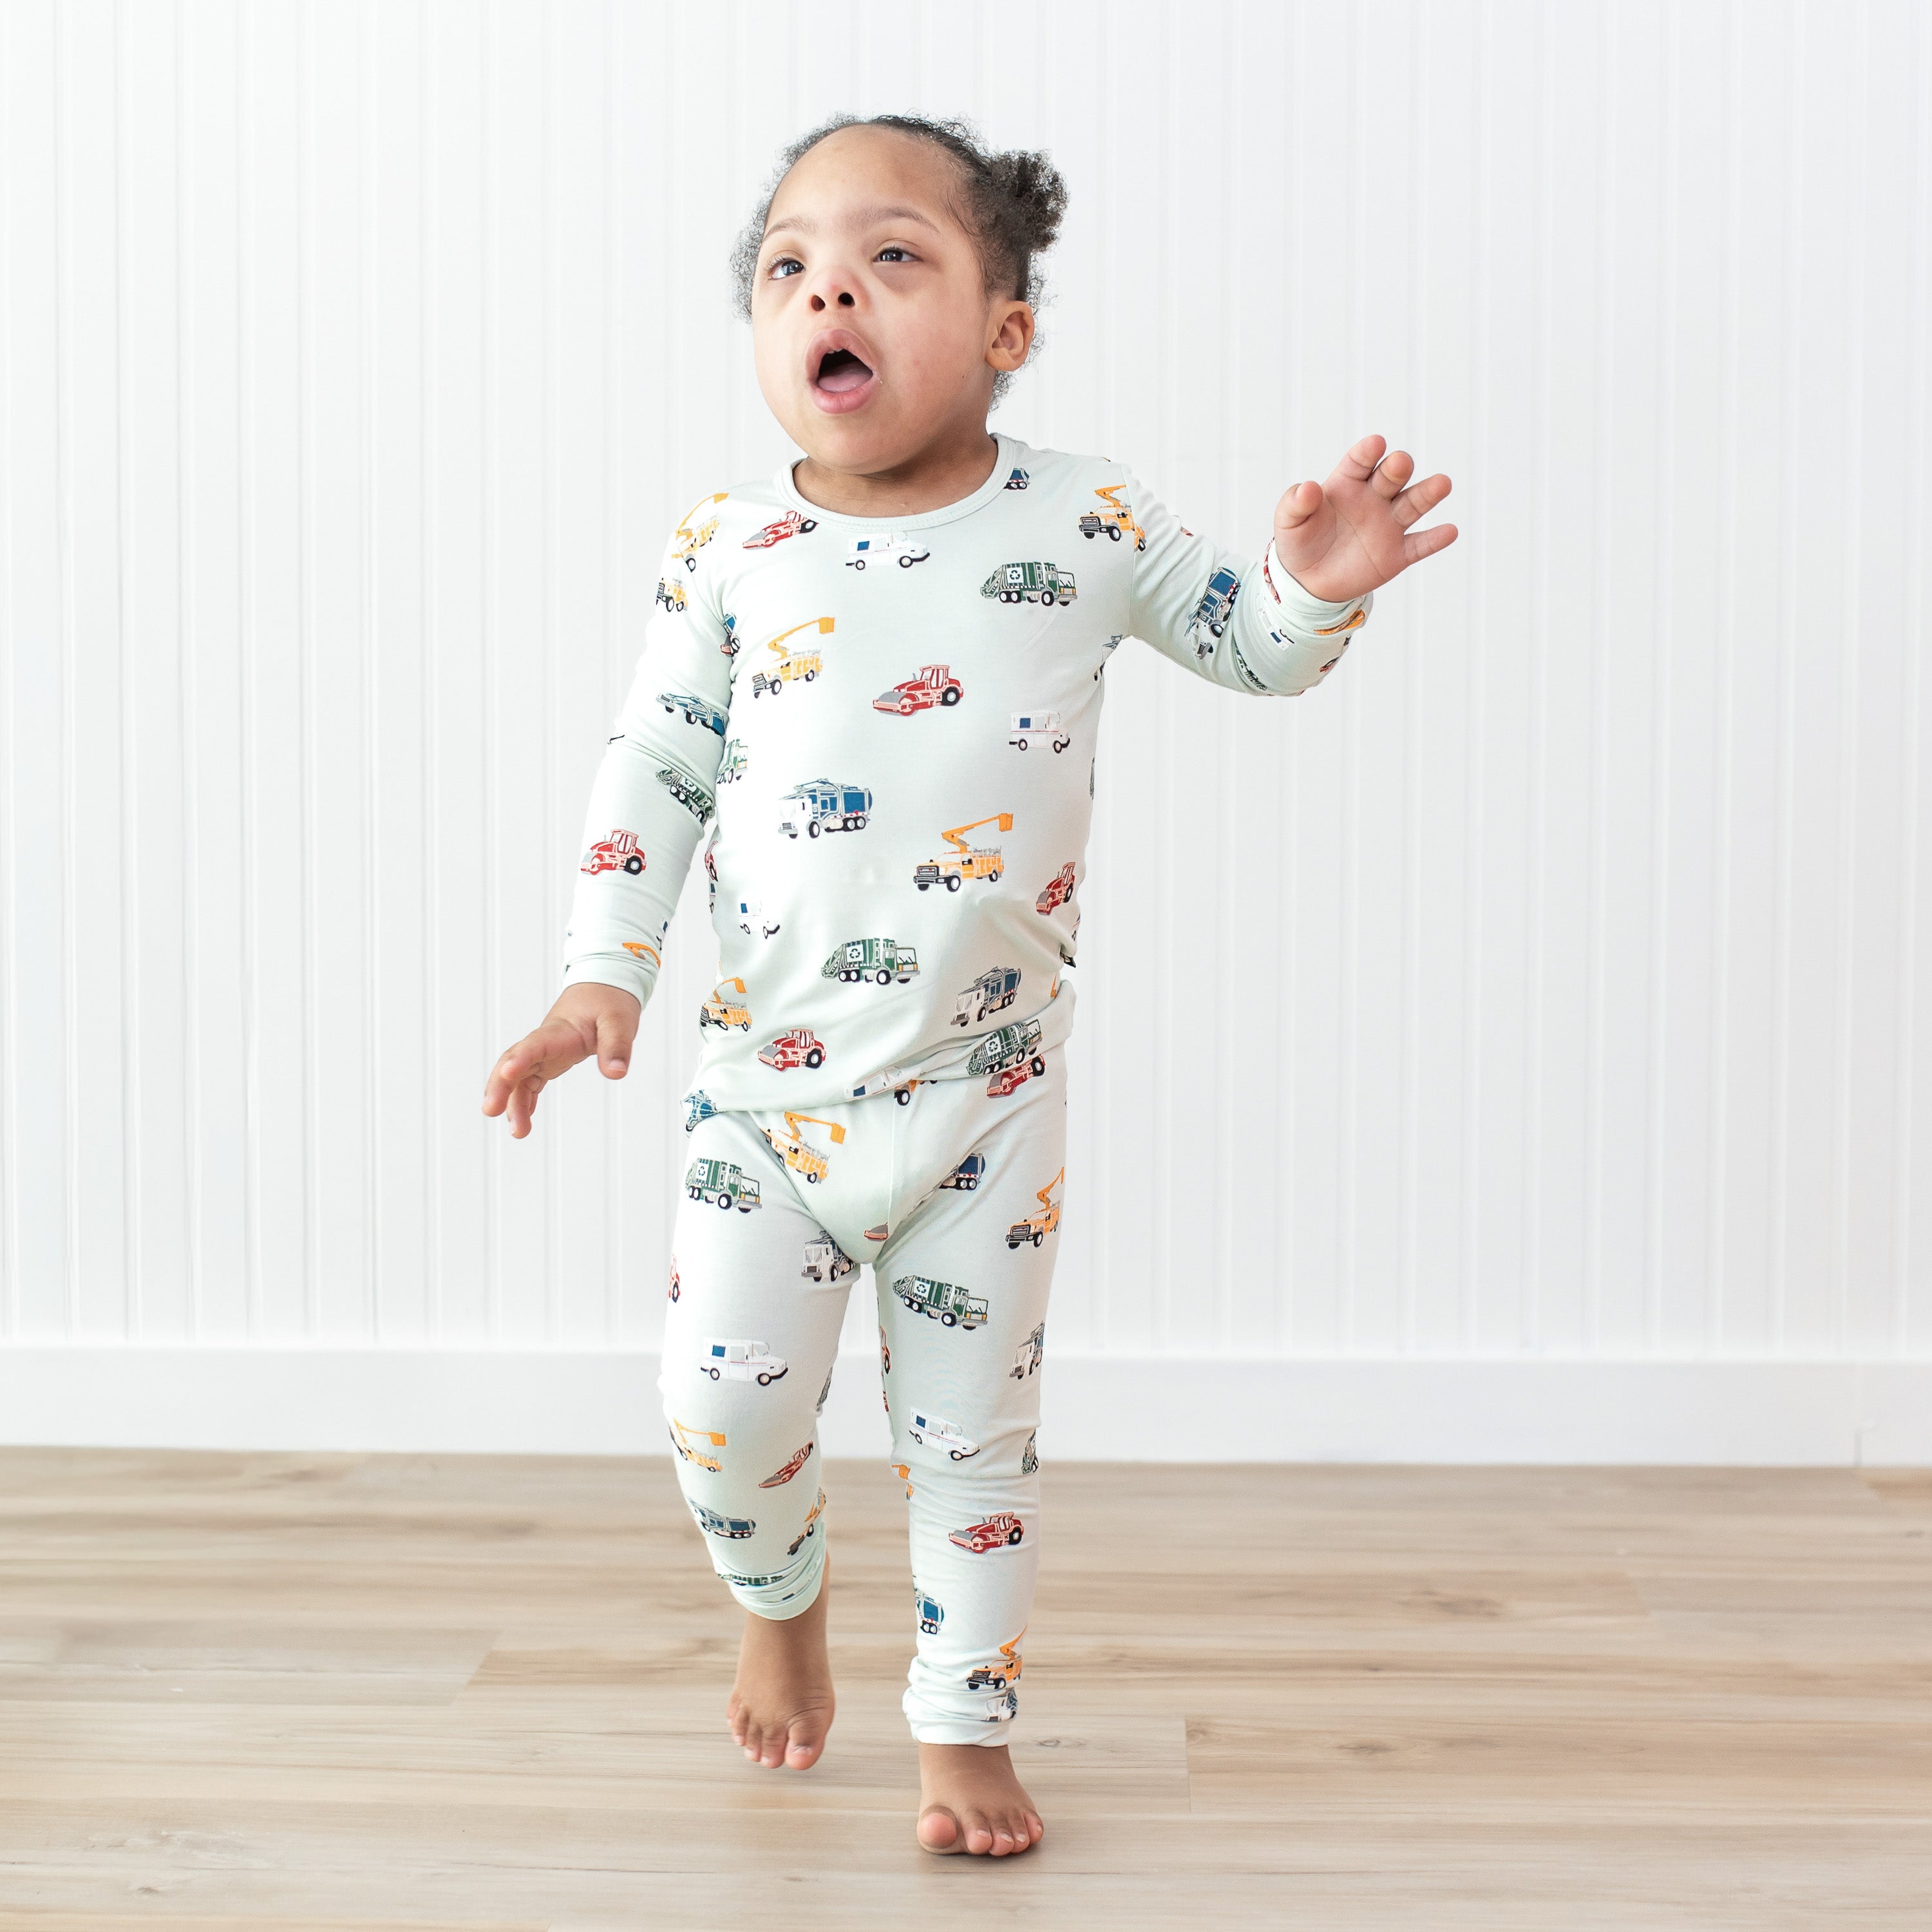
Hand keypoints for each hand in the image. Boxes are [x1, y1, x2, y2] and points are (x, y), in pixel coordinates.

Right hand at [482, 983, 641, 1137]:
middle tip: (491, 1111)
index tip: (507, 1073)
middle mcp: (544, 1041)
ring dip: (513, 1103)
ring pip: (518, 1077)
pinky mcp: (549, 1060)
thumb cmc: (610, 1001)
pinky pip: (530, 1082)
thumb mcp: (620, 1020)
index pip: (533, 1044)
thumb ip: (617, 1046)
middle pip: (513, 1062)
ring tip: (518, 1133)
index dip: (519, 1058)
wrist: (604, 988)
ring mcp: (544, 1052)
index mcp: (559, 1030)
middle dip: (500, 1086)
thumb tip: (616, 1074)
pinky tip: (522, 1121)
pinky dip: (524, 1101)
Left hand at [1271, 433, 1457, 603]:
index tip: (1375, 444)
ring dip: (1428, 493)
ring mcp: (1388, 524)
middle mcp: (1374, 497)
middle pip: (1392, 477)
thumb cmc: (1300, 542)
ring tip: (1442, 484)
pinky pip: (1420, 545)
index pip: (1360, 462)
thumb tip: (1306, 488)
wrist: (1308, 581)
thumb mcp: (1288, 523)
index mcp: (1348, 482)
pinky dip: (1435, 539)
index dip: (1367, 452)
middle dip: (1397, 468)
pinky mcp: (1397, 553)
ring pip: (1413, 504)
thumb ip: (1294, 503)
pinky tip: (1449, 531)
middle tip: (1399, 464)